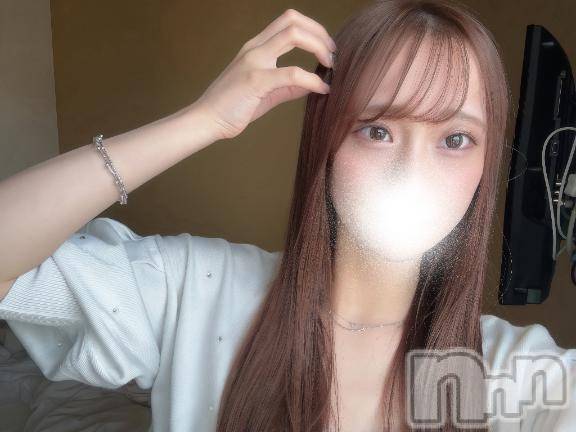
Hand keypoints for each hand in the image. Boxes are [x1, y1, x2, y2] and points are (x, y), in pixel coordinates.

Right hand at [193, 8, 336, 140]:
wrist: (206, 120)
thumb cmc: (233, 107)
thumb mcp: (266, 93)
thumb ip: (289, 87)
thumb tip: (312, 84)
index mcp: (256, 48)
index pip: (288, 22)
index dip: (313, 30)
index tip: (326, 49)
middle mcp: (255, 48)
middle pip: (293, 21)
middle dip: (320, 34)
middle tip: (332, 55)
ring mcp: (254, 61)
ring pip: (293, 35)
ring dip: (319, 47)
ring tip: (330, 66)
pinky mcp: (255, 80)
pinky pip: (291, 73)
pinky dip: (312, 79)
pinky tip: (321, 89)